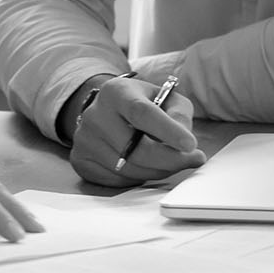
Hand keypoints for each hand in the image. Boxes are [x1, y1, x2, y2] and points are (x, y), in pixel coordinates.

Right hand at [68, 76, 204, 187]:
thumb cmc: (141, 103)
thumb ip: (180, 115)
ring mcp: (85, 140)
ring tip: (171, 161)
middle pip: (136, 149)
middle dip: (170, 160)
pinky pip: (117, 181)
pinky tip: (148, 166)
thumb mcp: (165, 97)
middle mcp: (95, 114)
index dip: (168, 131)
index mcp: (116, 92)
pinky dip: (139, 178)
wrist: (105, 110)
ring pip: (129, 169)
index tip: (191, 145)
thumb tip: (186, 145)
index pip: (141, 113)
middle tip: (192, 159)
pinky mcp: (81, 161)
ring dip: (158, 171)